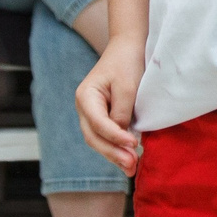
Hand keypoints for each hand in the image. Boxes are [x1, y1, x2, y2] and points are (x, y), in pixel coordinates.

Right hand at [75, 39, 145, 173]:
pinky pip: (105, 137)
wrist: (128, 48)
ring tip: (131, 168)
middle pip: (94, 137)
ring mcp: (91, 114)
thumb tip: (121, 136)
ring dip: (114, 155)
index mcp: (85, 96)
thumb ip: (122, 112)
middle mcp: (84, 107)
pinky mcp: (102, 117)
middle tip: (131, 164)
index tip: (133, 144)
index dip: (114, 137)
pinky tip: (128, 160)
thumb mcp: (127, 86)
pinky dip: (116, 148)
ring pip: (98, 141)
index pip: (97, 123)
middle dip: (112, 153)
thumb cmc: (127, 63)